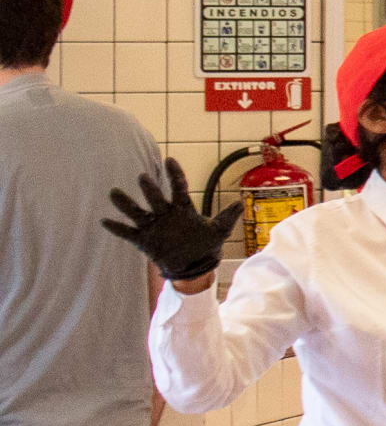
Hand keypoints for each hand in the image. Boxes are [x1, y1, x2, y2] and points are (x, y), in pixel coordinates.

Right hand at [100, 161, 238, 285]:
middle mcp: (165, 214)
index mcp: (183, 208)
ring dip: (126, 203)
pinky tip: (105, 221)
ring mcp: (153, 226)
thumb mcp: (219, 231)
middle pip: (156, 198)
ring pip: (138, 212)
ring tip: (114, 193)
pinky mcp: (144, 240)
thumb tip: (240, 204)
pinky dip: (117, 228)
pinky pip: (128, 232)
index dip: (174, 174)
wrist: (195, 264)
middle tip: (143, 177)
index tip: (169, 160)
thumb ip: (228, 217)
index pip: (178, 187)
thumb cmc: (206, 244)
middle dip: (150, 189)